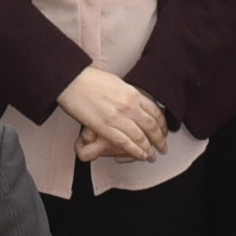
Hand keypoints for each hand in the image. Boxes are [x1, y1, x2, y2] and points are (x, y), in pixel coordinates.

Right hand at [54, 70, 171, 164]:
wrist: (71, 80)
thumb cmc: (90, 79)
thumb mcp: (116, 82)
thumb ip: (128, 94)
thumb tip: (135, 101)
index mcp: (133, 93)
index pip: (155, 112)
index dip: (162, 125)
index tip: (164, 132)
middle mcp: (129, 106)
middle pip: (151, 126)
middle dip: (159, 139)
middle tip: (163, 148)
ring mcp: (117, 117)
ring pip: (140, 137)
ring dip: (148, 149)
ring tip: (152, 156)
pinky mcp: (104, 127)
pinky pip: (125, 142)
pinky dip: (135, 151)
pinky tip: (140, 156)